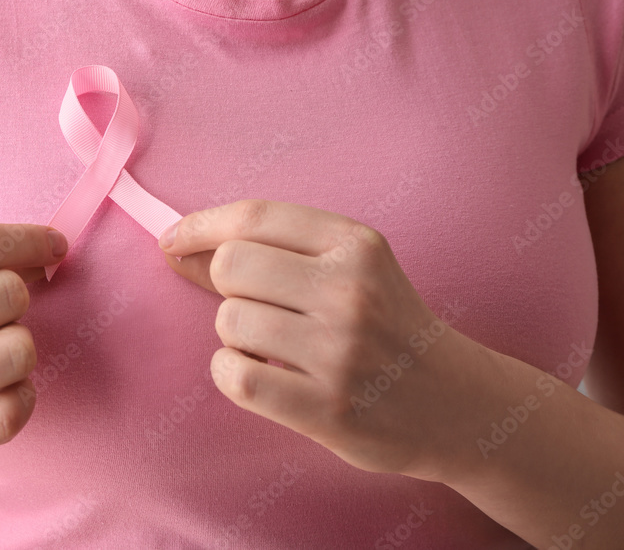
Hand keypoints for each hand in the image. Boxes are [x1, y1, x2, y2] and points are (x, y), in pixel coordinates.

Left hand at [158, 199, 499, 481]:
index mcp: (356, 245)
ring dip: (234, 335)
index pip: (254, 217)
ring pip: (229, 322)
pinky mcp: (327, 408)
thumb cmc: (386, 327)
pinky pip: (234, 376)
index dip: (199, 226)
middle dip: (225, 286)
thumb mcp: (352, 269)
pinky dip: (232, 373)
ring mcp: (339, 352)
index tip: (172, 241)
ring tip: (271, 347)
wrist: (455, 404)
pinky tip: (261, 375)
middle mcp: (350, 292)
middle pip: (232, 266)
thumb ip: (275, 252)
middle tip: (255, 307)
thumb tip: (181, 248)